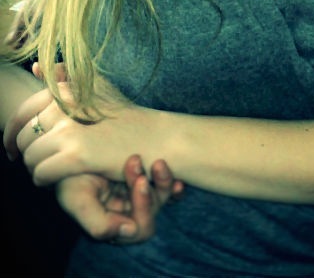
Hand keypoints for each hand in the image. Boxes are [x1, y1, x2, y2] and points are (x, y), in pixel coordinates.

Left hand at [5, 79, 171, 186]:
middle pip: (24, 134)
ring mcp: (71, 128)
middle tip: (32, 162)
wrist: (158, 140)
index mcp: (69, 86)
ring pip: (30, 155)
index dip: (12, 130)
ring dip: (35, 166)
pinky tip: (54, 178)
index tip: (13, 145)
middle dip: (23, 151)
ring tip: (49, 169)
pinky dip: (43, 179)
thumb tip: (37, 65)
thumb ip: (67, 77)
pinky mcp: (77, 154)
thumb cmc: (129, 119)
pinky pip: (41, 172)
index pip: (24, 110)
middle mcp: (66, 102)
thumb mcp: (99, 90)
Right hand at [57, 154, 183, 243]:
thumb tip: (130, 231)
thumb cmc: (69, 175)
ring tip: (157, 162)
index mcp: (112, 225)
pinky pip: (166, 186)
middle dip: (150, 191)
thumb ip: (98, 223)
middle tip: (138, 162)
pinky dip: (172, 181)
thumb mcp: (75, 198)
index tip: (140, 178)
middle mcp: (127, 213)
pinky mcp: (144, 177)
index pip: (139, 227)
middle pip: (153, 213)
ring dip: (162, 180)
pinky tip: (177, 175)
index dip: (143, 204)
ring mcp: (136, 195)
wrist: (69, 149)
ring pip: (162, 197)